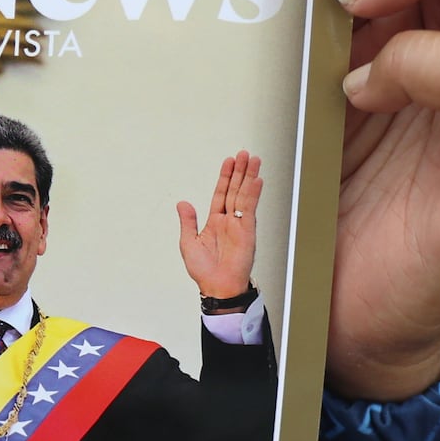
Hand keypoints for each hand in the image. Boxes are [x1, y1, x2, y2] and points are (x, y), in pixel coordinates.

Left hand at [176, 151, 261, 298]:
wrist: (217, 286)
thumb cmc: (204, 270)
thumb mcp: (188, 242)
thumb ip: (188, 221)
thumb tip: (182, 203)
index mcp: (215, 222)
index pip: (221, 193)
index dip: (225, 177)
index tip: (229, 162)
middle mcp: (229, 220)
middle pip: (235, 190)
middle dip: (240, 171)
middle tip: (244, 154)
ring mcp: (240, 224)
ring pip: (244, 195)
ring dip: (249, 177)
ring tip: (253, 160)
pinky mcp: (247, 231)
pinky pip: (250, 208)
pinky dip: (253, 194)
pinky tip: (257, 180)